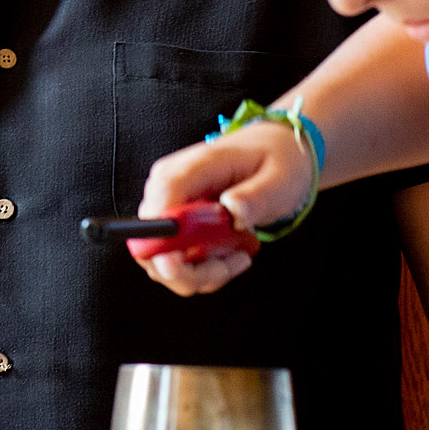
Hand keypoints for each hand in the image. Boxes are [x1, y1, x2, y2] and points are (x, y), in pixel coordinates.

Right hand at [134, 120, 313, 295]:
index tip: (178, 265)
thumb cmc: (274, 161)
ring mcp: (169, 210)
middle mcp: (168, 190)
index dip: (159, 240)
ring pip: (162, 262)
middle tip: (231, 264)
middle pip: (150, 244)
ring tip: (238, 257)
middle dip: (187, 271)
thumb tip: (233, 209)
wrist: (274, 154)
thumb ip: (256, 196)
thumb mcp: (278, 177)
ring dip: (201, 274)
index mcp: (188, 169)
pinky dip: (205, 271)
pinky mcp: (176, 227)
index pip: (158, 207)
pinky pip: (178, 263)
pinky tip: (231, 256)